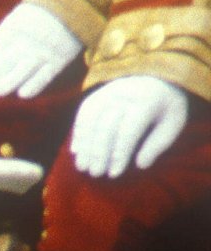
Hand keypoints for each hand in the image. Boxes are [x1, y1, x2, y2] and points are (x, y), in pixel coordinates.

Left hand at [0, 4, 82, 97]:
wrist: (72, 1)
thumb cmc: (36, 16)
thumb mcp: (15, 22)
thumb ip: (0, 43)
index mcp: (15, 29)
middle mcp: (27, 41)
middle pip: (4, 61)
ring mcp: (43, 51)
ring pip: (22, 70)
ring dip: (7, 82)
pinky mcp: (59, 60)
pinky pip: (45, 76)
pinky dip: (34, 85)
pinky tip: (22, 93)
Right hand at [70, 76, 188, 176]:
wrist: (157, 76)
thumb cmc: (164, 107)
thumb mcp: (172, 123)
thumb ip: (158, 144)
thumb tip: (141, 164)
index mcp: (147, 101)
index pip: (128, 131)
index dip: (119, 154)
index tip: (114, 174)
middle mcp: (125, 94)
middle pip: (106, 127)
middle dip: (99, 153)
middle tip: (95, 174)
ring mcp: (109, 92)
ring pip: (91, 120)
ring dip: (85, 146)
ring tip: (82, 166)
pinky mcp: (98, 93)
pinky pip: (83, 113)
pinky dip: (78, 132)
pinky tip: (76, 150)